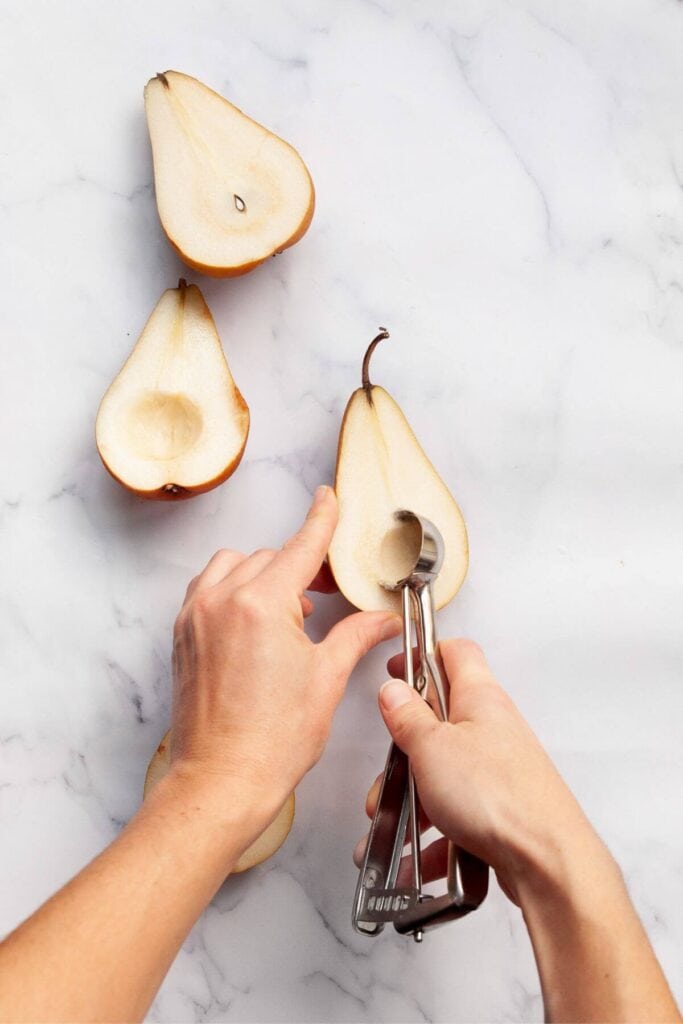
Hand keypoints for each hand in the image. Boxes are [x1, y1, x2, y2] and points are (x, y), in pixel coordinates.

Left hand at [169, 485, 401, 835]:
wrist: (221, 780)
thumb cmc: (271, 740)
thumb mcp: (326, 679)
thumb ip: (355, 635)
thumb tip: (382, 618)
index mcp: (261, 605)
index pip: (300, 548)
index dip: (321, 521)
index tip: (329, 499)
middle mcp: (221, 601)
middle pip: (270, 557)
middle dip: (301, 568)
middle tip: (326, 594)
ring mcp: (195, 616)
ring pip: (234, 567)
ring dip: (264, 575)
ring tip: (289, 612)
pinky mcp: (183, 635)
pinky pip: (208, 588)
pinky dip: (233, 590)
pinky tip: (256, 621)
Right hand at [355, 639, 603, 903]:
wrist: (548, 862)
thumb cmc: (499, 797)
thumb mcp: (432, 747)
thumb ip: (408, 717)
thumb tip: (393, 691)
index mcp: (480, 698)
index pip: (456, 653)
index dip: (424, 654)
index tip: (397, 670)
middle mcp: (494, 729)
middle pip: (441, 720)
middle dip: (406, 749)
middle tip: (391, 769)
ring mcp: (499, 770)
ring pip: (444, 773)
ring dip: (413, 799)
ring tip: (394, 827)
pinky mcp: (501, 809)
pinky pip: (457, 816)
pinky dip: (434, 837)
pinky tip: (418, 859)